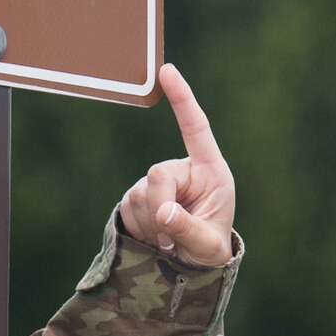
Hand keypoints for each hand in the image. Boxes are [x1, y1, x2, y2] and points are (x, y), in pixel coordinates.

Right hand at [118, 64, 235, 267]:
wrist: (191, 265)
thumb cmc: (209, 247)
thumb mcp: (208, 245)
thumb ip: (188, 229)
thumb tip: (163, 213)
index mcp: (210, 170)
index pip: (196, 128)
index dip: (182, 99)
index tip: (167, 71)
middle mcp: (182, 169)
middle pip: (157, 173)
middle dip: (159, 208)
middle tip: (169, 241)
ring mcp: (157, 181)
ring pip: (138, 194)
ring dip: (149, 225)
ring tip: (168, 242)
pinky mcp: (137, 195)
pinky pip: (126, 207)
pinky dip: (139, 228)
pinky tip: (153, 239)